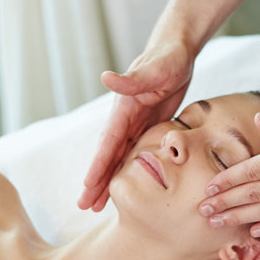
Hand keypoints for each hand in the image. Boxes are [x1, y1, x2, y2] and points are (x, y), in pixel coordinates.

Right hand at [78, 40, 193, 210]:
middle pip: (107, 157)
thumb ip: (132, 79)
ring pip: (117, 161)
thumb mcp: (154, 69)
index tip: (88, 185)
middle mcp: (124, 121)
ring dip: (106, 183)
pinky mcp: (145, 129)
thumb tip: (105, 78)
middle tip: (84, 206)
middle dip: (95, 182)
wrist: (175, 52)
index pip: (108, 142)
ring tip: (96, 206)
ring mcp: (133, 126)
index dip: (98, 165)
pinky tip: (120, 188)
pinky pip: (132, 157)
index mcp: (124, 110)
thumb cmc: (168, 58)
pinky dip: (123, 173)